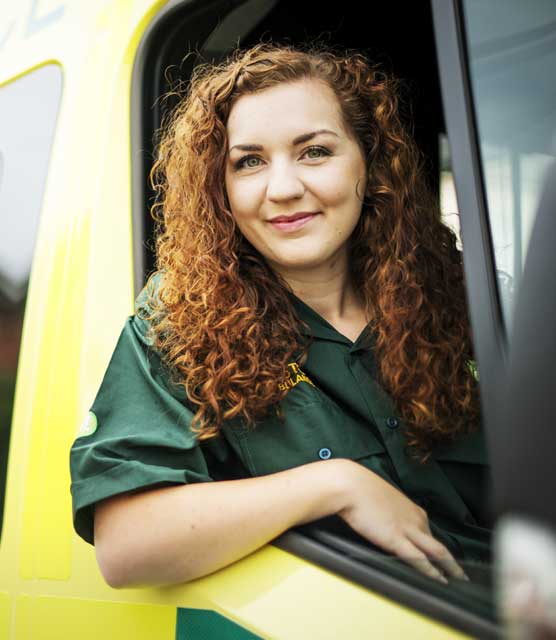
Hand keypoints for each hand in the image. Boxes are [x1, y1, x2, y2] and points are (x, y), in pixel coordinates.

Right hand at [336, 460, 467, 582]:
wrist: (350, 484)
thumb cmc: (359, 488)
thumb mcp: (380, 499)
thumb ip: (389, 511)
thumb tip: (385, 519)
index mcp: (410, 508)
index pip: (428, 530)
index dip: (436, 545)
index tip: (442, 556)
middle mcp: (414, 518)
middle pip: (437, 543)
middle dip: (450, 560)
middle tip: (461, 574)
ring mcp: (407, 529)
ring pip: (437, 551)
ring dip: (450, 567)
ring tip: (459, 580)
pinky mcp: (396, 539)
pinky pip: (419, 559)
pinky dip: (432, 571)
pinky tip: (440, 580)